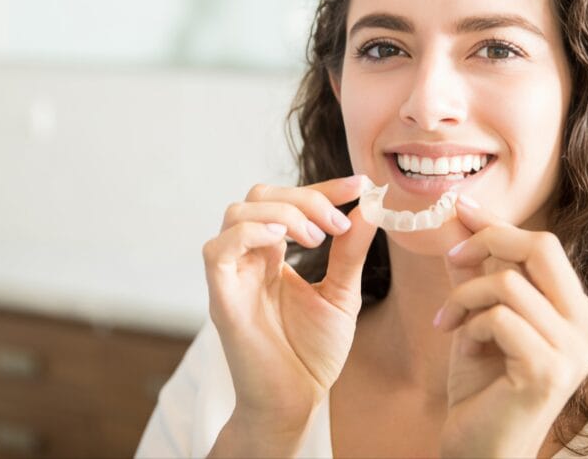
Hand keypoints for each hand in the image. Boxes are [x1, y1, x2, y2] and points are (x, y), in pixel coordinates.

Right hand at [202, 174, 377, 434]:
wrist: (296, 401)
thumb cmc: (312, 352)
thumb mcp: (341, 293)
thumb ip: (349, 252)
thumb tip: (369, 208)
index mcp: (273, 253)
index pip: (289, 201)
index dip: (323, 187)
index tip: (360, 186)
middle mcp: (248, 257)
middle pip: (260, 196)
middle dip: (305, 197)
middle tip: (338, 223)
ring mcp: (232, 274)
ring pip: (237, 212)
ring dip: (283, 213)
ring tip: (317, 238)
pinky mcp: (221, 296)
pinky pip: (218, 248)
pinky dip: (251, 232)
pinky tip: (284, 243)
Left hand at [436, 196, 587, 457]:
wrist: (480, 448)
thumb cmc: (483, 385)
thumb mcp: (480, 315)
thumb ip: (478, 270)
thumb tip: (462, 216)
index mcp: (579, 311)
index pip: (544, 246)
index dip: (499, 224)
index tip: (460, 208)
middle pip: (541, 247)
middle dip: (488, 241)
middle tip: (451, 258)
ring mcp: (574, 350)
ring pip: (508, 282)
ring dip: (465, 297)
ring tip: (448, 321)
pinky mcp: (548, 370)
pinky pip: (499, 317)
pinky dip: (470, 324)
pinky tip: (462, 345)